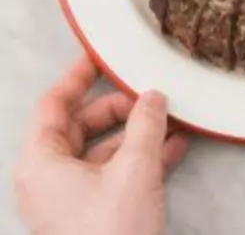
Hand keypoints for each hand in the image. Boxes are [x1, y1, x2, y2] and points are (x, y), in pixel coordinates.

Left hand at [14, 55, 188, 234]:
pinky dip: (144, 158)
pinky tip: (175, 147)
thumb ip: (146, 124)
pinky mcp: (95, 212)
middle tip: (153, 95)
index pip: (54, 103)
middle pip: (82, 124)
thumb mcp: (134, 168)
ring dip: (140, 133)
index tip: (102, 55)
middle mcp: (50, 176)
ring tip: (174, 119)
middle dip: (122, 108)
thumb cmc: (112, 231)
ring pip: (105, 149)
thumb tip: (154, 95)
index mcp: (41, 161)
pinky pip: (117, 173)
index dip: (79, 75)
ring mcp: (72, 197)